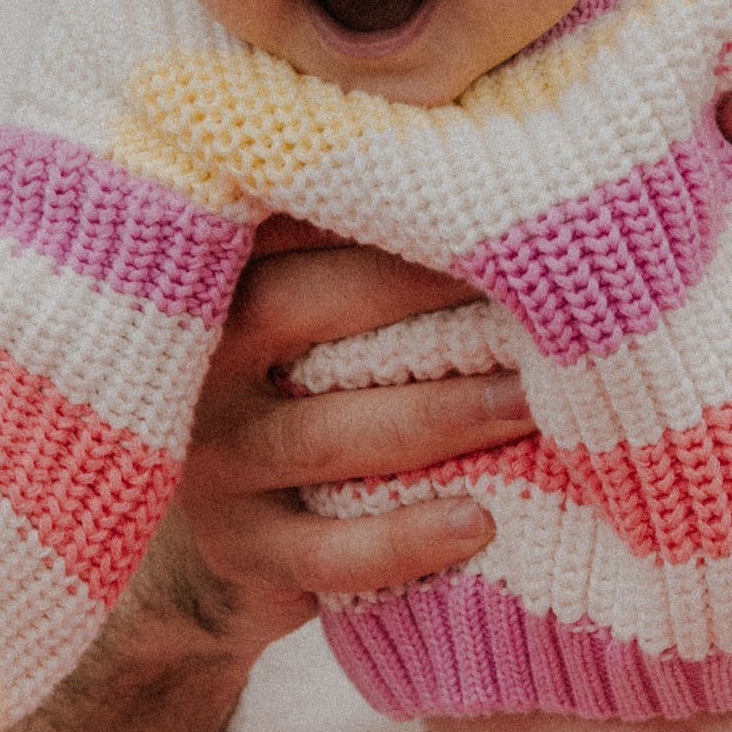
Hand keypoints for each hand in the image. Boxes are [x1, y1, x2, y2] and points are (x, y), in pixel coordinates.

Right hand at [142, 226, 522, 651]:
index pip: (292, 222)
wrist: (207, 550)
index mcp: (222, 282)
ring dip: (439, 418)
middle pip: (298, 309)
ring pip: (325, 435)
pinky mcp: (237, 547)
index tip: (486, 202)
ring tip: (527, 407)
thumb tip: (498, 182)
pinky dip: (405, 538)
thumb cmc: (301, 398)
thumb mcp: (310, 321)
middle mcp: (202, 361)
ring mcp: (212, 459)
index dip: (386, 210)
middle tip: (529, 300)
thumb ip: (364, 256)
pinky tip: (478, 523)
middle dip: (416, 295)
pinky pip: (325, 549)